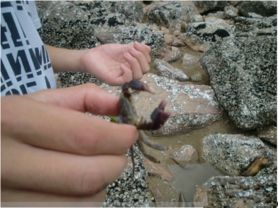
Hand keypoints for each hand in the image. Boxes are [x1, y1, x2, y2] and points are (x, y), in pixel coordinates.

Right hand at [1, 84, 137, 202]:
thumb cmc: (10, 122)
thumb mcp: (41, 100)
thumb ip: (85, 97)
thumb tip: (121, 106)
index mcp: (15, 121)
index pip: (84, 136)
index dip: (118, 138)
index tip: (131, 133)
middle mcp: (9, 164)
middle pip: (87, 175)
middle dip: (115, 163)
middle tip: (118, 151)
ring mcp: (10, 197)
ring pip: (82, 201)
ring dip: (101, 184)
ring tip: (94, 166)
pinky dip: (86, 198)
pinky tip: (78, 184)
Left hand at [80, 42, 150, 84]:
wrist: (91, 56)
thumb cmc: (106, 53)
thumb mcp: (123, 48)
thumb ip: (135, 49)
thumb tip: (148, 48)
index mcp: (133, 65)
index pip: (147, 63)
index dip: (145, 53)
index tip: (136, 44)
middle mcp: (130, 72)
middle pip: (145, 70)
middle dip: (141, 57)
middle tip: (130, 50)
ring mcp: (123, 78)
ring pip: (138, 76)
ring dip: (135, 62)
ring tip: (126, 54)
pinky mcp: (115, 81)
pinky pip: (126, 80)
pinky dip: (127, 71)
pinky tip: (121, 64)